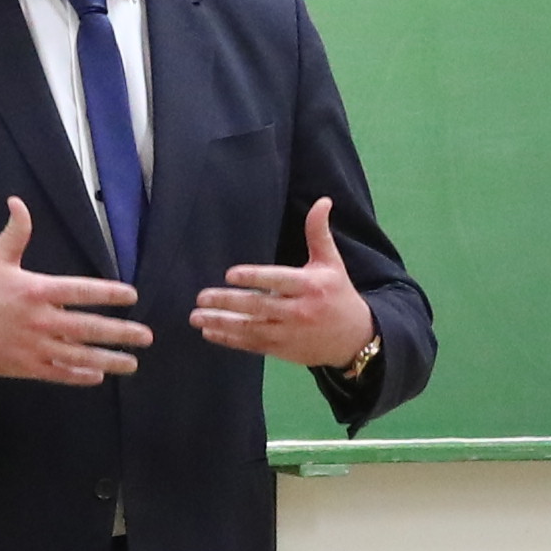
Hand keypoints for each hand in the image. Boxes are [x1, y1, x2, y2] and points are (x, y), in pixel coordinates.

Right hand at [0, 194, 150, 384]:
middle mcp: (40, 320)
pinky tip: (99, 375)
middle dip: (120, 333)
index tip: (131, 296)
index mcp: (36, 291)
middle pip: (88, 327)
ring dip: (109, 360)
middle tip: (146, 336)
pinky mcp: (25, 366)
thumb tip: (18, 202)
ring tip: (132, 363)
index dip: (108, 293)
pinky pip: (58, 373)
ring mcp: (34, 346)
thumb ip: (15, 232)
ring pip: (79, 355)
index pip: (80, 291)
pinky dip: (79, 376)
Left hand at [194, 198, 372, 368]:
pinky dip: (230, 340)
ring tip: (197, 317)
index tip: (230, 274)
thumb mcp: (332, 263)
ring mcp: (289, 333)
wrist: (354, 338)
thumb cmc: (338, 295)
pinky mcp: (282, 349)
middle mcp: (299, 311)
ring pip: (251, 328)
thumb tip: (322, 201)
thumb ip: (319, 233)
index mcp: (310, 286)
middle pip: (259, 306)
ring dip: (222, 323)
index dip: (254, 278)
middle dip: (228, 302)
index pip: (278, 281)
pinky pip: (252, 344)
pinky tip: (209, 332)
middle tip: (202, 296)